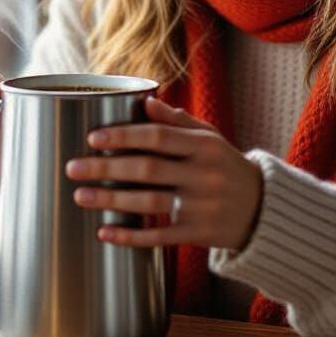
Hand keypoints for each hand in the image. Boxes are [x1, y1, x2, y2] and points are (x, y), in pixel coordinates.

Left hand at [66, 96, 262, 250]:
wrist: (262, 209)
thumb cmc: (226, 166)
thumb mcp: (210, 139)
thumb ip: (178, 121)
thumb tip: (145, 100)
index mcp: (204, 146)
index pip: (158, 137)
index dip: (124, 136)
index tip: (93, 138)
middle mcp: (203, 175)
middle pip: (147, 170)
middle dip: (106, 168)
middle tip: (73, 168)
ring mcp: (200, 207)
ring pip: (149, 203)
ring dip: (111, 199)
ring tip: (80, 195)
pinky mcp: (198, 235)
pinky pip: (159, 237)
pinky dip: (130, 236)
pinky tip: (104, 232)